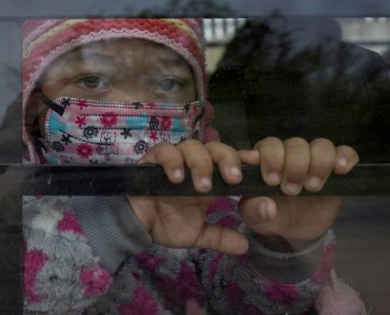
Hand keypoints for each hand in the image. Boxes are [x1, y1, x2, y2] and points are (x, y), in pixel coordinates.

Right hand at [129, 140, 249, 254]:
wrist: (137, 226)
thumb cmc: (166, 224)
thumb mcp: (197, 234)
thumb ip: (220, 237)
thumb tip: (246, 246)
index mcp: (208, 178)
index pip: (228, 159)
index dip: (242, 157)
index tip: (257, 163)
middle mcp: (193, 165)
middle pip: (214, 147)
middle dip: (226, 159)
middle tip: (234, 178)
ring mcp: (173, 160)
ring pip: (191, 146)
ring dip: (201, 163)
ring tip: (203, 187)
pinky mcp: (152, 159)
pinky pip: (163, 150)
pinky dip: (172, 160)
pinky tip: (177, 177)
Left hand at [238, 137, 358, 245]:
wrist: (296, 230)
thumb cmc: (271, 216)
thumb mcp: (257, 219)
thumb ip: (255, 212)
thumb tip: (267, 207)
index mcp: (263, 160)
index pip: (266, 146)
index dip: (269, 158)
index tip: (271, 180)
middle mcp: (288, 154)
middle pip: (294, 144)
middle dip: (293, 167)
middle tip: (290, 191)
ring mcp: (312, 158)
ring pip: (320, 145)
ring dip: (318, 164)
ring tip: (312, 187)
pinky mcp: (335, 167)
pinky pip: (344, 152)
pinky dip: (344, 157)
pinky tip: (340, 170)